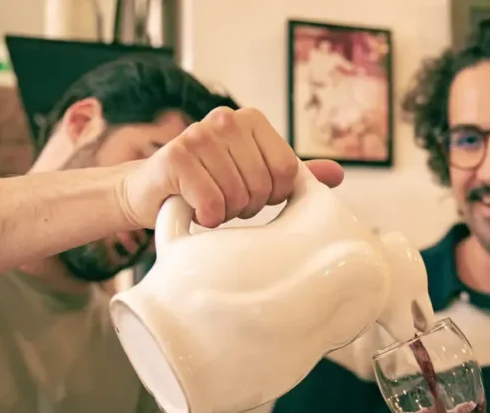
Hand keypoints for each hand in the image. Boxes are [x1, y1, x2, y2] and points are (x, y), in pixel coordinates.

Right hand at [119, 106, 344, 228]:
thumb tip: (337, 174)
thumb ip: (294, 174)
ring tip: (209, 202)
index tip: (254, 194)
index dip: (275, 195)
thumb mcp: (255, 176)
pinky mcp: (176, 158)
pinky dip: (206, 217)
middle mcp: (226, 119)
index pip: (289, 170)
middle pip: (264, 186)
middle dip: (248, 206)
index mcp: (252, 120)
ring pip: (238, 196)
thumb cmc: (208, 183)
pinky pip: (211, 203)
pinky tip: (193, 207)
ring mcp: (198, 135)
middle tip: (226, 200)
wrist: (152, 191)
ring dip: (225, 213)